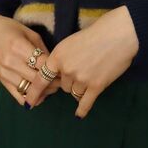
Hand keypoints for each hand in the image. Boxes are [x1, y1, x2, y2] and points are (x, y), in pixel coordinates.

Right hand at [0, 14, 60, 104]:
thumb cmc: (11, 29)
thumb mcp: (30, 34)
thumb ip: (42, 50)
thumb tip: (55, 66)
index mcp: (19, 47)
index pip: (42, 64)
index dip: (55, 69)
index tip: (64, 70)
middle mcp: (11, 63)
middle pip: (37, 79)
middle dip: (52, 82)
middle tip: (62, 80)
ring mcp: (5, 74)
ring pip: (29, 91)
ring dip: (43, 92)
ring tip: (52, 87)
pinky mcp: (2, 82)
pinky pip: (18, 97)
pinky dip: (31, 99)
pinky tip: (39, 94)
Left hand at [24, 6, 138, 117]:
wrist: (118, 34)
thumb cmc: (96, 32)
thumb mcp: (72, 41)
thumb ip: (64, 57)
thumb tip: (61, 72)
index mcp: (58, 56)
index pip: (42, 78)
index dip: (34, 91)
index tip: (29, 102)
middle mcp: (66, 69)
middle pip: (62, 86)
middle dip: (69, 81)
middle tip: (83, 68)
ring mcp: (81, 79)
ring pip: (74, 93)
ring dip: (80, 88)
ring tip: (92, 73)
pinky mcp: (96, 86)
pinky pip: (85, 102)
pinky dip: (82, 109)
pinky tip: (79, 115)